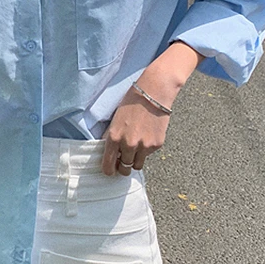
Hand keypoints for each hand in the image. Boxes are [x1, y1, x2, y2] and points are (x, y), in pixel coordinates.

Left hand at [101, 41, 203, 176]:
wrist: (153, 93)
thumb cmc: (131, 102)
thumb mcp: (114, 119)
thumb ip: (110, 137)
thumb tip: (107, 153)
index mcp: (114, 138)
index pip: (108, 166)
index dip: (108, 171)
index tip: (110, 171)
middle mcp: (128, 144)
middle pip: (124, 169)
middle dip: (122, 167)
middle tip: (123, 162)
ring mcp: (144, 146)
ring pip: (137, 165)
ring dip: (134, 160)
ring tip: (135, 149)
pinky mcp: (156, 145)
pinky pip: (148, 155)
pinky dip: (146, 150)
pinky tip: (146, 135)